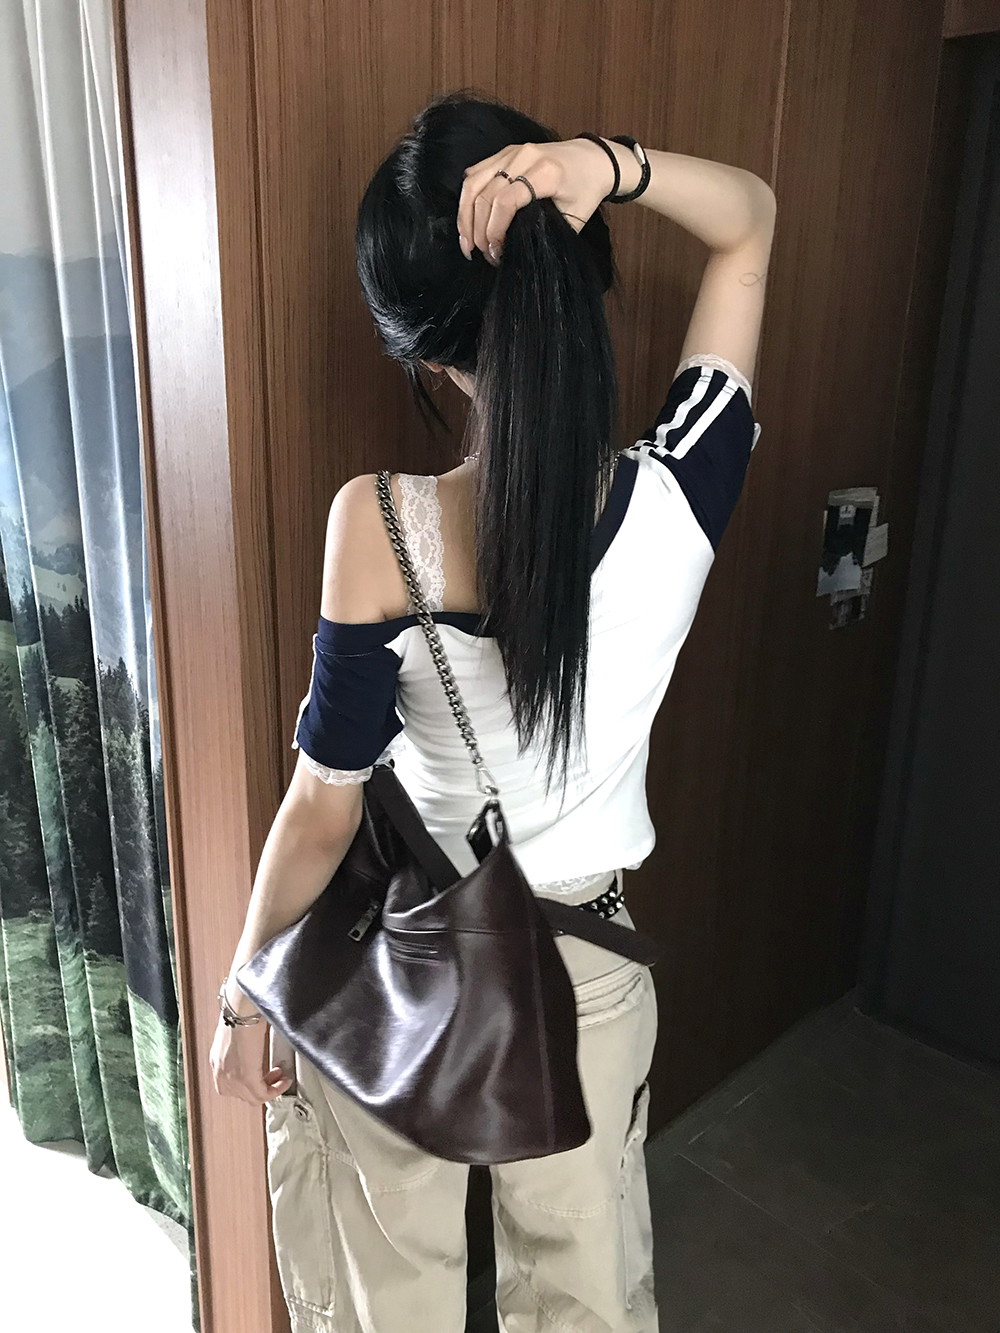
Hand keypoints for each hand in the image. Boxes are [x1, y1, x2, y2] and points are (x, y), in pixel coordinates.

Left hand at [209, 1016, 293, 1105]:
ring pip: (252, 1097)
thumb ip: (243, 1049)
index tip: (263, 1076)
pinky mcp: (245, 1078)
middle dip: (262, 1087)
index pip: (230, 1087)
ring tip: (281, 1079)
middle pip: (242, 1094)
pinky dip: (276, 1090)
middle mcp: (221, 1072)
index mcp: (217, 1061)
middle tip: (275, 1077)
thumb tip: (256, 1050)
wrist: (242, 1009)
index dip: (249, 1085)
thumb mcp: (238, 1035)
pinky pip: (262, 1095)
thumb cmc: (241, 1013)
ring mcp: (231, 1077)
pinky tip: (284, 1081)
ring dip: (270, 1090)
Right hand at [456, 137, 618, 263]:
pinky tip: (468, 222)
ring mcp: (510, 152)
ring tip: (467, 243)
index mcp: (545, 173)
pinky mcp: (503, 153)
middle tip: (482, 253)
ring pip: (473, 183)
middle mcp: (524, 157)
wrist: (594, 158)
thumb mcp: (576, 217)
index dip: (494, 230)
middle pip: (485, 194)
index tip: (496, 253)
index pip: (506, 201)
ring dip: (465, 215)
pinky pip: (474, 174)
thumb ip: (550, 233)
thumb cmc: (586, 189)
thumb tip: (520, 256)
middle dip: (478, 229)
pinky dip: (467, 200)